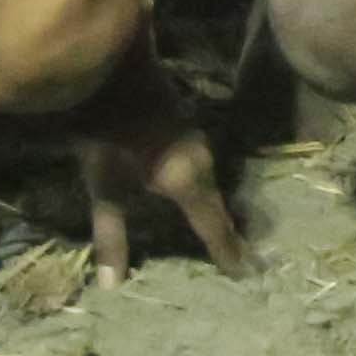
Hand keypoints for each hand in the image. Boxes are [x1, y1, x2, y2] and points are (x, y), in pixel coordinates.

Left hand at [61, 38, 253, 283]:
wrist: (113, 69)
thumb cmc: (107, 133)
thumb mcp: (105, 186)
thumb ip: (111, 235)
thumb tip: (112, 286)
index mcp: (188, 183)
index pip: (214, 227)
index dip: (228, 253)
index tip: (249, 276)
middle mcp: (203, 165)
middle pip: (220, 207)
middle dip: (231, 234)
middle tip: (250, 260)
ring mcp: (199, 144)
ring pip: (215, 187)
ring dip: (221, 211)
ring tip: (230, 234)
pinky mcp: (190, 133)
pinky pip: (207, 170)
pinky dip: (209, 190)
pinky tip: (203, 197)